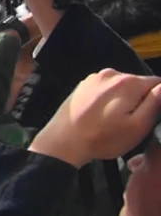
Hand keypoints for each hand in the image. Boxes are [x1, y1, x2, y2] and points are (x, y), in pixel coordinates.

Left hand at [29, 69, 160, 167]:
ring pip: (122, 86)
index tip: (153, 114)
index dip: (159, 98)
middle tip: (133, 121)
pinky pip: (106, 88)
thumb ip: (155, 103)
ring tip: (117, 120)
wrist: (63, 141)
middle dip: (142, 99)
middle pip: (139, 83)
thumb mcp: (137, 126)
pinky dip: (110, 98)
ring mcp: (95, 77)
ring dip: (126, 99)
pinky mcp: (83, 84)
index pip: (157, 83)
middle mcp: (111, 73)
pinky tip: (104, 115)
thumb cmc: (103, 138)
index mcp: (128, 82)